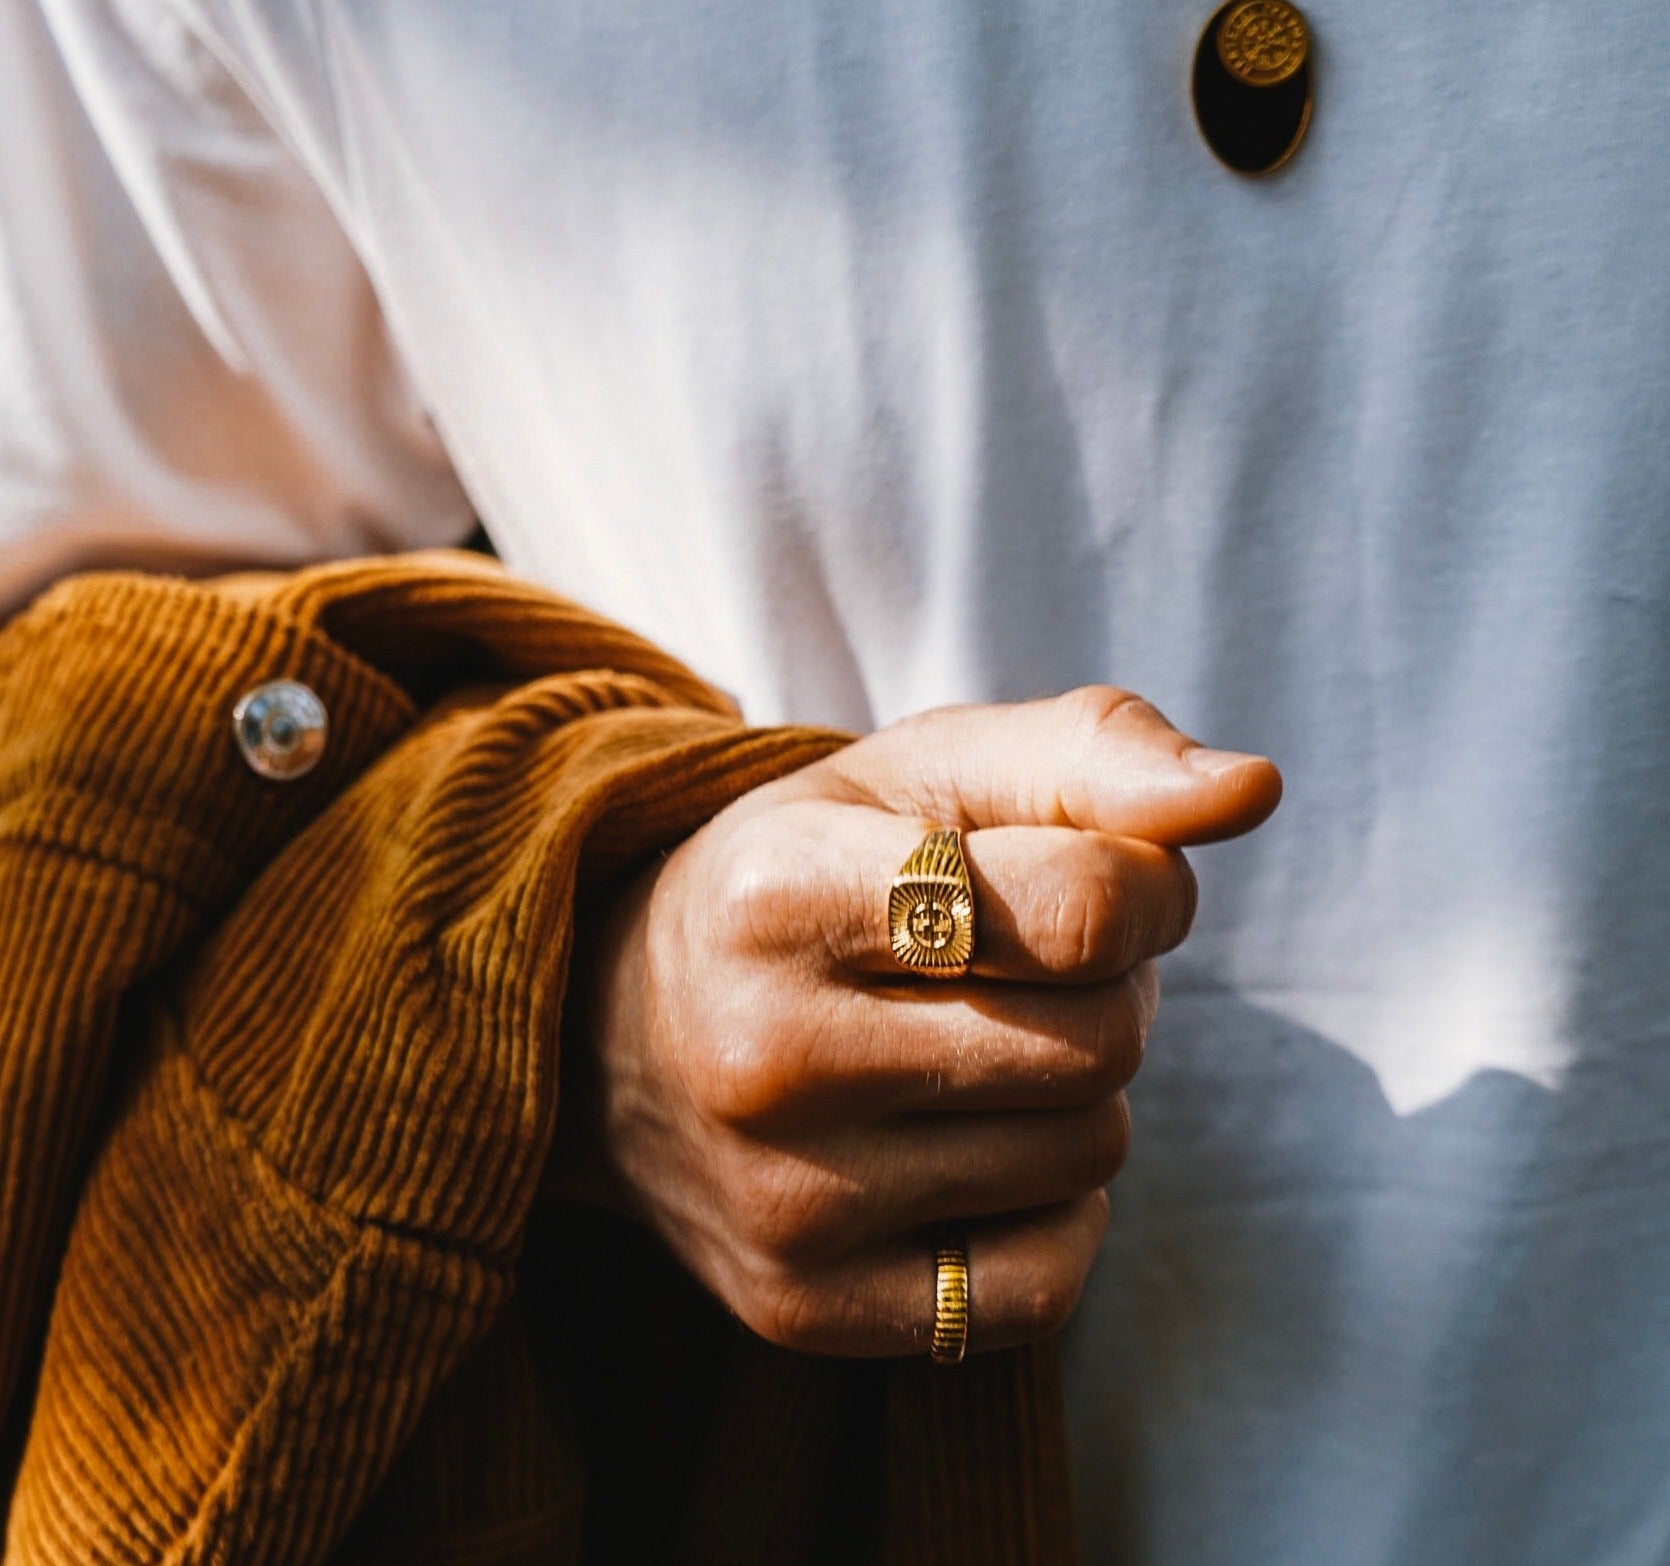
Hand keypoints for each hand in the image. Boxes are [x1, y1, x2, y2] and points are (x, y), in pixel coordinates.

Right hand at [563, 687, 1280, 1357]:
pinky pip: (1046, 1285)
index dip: (1137, 884)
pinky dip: (1049, 1212)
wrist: (618, 1033)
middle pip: (1103, 1041)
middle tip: (1020, 964)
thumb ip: (1092, 754)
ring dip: (1077, 1090)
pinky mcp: (805, 1311)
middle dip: (1105, 989)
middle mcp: (762, 1060)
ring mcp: (781, 1205)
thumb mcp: (921, 770)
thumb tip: (1253, 789)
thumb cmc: (808, 871)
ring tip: (979, 1043)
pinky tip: (970, 1152)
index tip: (1086, 875)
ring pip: (1089, 1154)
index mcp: (778, 895)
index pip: (1086, 910)